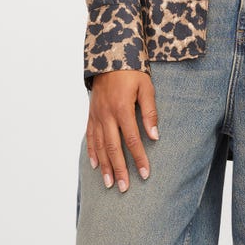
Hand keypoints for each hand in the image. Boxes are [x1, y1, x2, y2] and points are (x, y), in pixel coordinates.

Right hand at [86, 69, 158, 192]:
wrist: (110, 56)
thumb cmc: (132, 71)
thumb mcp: (146, 87)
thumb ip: (150, 112)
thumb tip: (154, 136)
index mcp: (122, 108)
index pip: (132, 139)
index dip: (139, 158)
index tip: (145, 174)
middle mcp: (107, 114)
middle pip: (113, 148)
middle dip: (119, 169)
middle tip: (125, 188)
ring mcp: (96, 115)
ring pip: (99, 146)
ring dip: (104, 166)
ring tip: (109, 183)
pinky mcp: (91, 113)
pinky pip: (90, 136)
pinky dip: (92, 152)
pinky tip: (95, 165)